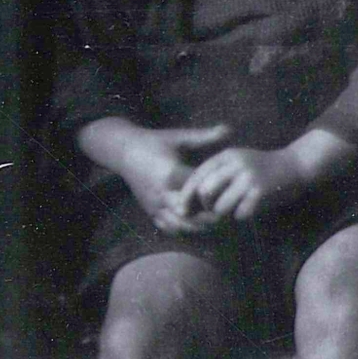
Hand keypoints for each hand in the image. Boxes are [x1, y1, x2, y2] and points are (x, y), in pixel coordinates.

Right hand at [78, 119, 230, 225]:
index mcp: (170, 175)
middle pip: (190, 215)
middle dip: (210, 217)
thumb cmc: (155, 142)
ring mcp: (154, 205)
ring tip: (218, 222)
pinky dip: (185, 230)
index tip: (234, 195)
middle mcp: (160, 194)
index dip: (217, 196)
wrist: (123, 151)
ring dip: (199, 227)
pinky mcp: (149, 211)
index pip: (199, 191)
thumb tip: (230, 128)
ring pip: (179, 226)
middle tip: (230, 214)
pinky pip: (168, 228)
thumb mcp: (179, 137)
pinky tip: (200, 226)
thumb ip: (205, 136)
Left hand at [169, 145, 311, 230]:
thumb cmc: (262, 169)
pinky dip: (242, 216)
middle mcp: (236, 164)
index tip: (183, 211)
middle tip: (214, 211)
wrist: (297, 165)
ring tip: (236, 209)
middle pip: (205, 193)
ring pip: (221, 207)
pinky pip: (240, 214)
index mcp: (227, 155)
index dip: (186, 196)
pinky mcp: (261, 192)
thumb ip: (216, 175)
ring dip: (225, 214)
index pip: (197, 176)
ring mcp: (249, 178)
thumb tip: (187, 200)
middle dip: (206, 207)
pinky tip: (251, 209)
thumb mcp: (237, 162)